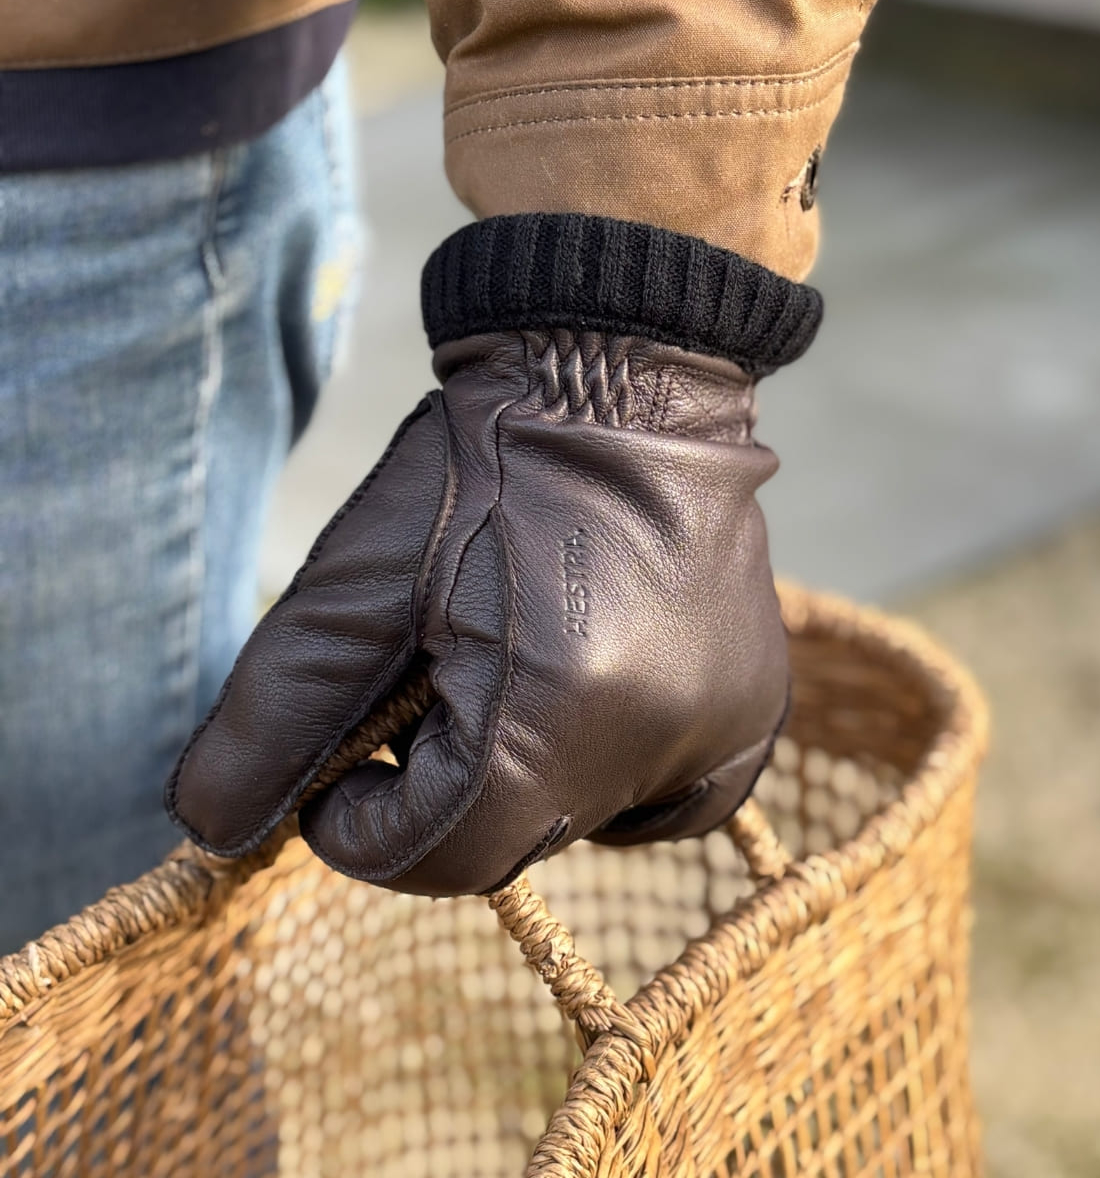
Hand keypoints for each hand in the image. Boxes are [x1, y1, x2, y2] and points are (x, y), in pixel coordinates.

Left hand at [167, 216, 819, 895]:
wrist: (619, 378)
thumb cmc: (479, 469)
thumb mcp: (355, 584)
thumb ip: (270, 717)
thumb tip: (209, 830)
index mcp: (549, 717)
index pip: (433, 855)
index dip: (363, 823)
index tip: (350, 763)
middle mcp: (653, 742)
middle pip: (511, 839)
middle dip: (445, 792)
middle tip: (432, 687)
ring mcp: (721, 727)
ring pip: (583, 821)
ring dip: (528, 779)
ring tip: (518, 670)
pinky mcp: (755, 707)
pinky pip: (672, 799)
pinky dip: (611, 777)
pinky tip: (590, 706)